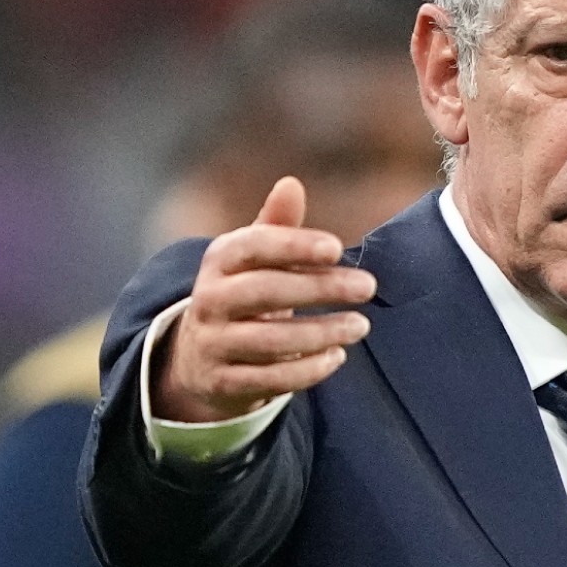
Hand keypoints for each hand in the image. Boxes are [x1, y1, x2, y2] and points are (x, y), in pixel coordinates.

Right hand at [152, 176, 376, 422]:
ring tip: (360, 325)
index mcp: (219, 260)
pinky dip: (306, 369)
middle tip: (367, 286)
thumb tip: (291, 183)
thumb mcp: (253, 260)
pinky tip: (337, 356)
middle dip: (319, 288)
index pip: (253, 247)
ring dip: (320, 333)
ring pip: (267, 340)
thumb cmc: (243, 295)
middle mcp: (208, 300)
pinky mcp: (222, 382)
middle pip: (263, 292)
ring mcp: (212, 343)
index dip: (294, 245)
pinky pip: (268, 379)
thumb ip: (277, 226)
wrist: (199, 359)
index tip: (337, 248)